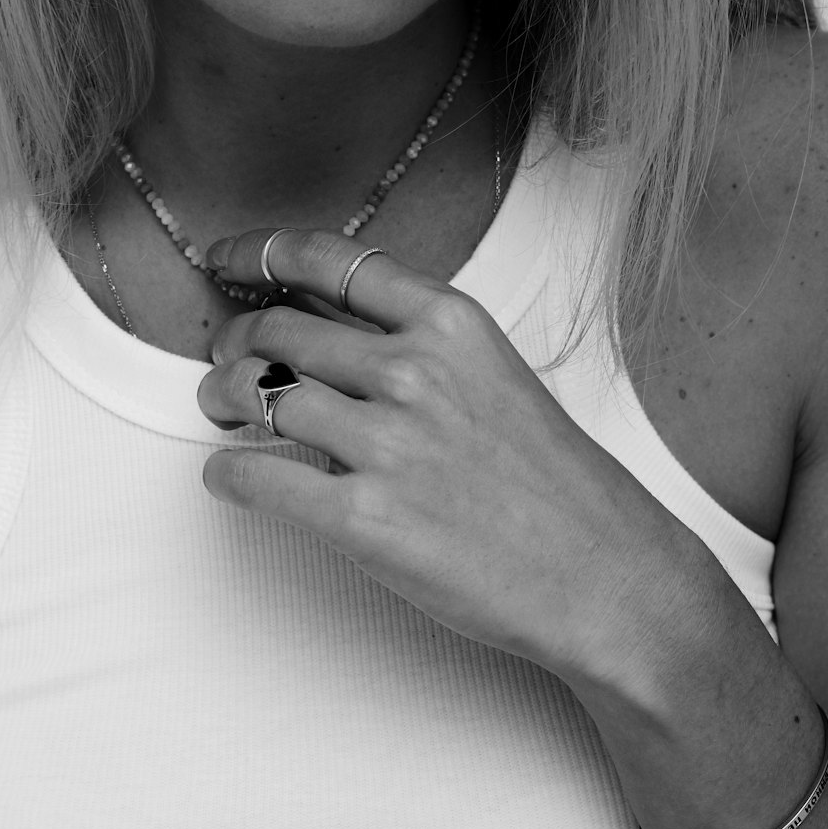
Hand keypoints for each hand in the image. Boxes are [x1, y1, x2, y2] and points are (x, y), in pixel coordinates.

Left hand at [196, 228, 701, 679]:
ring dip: (220, 400)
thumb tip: (328, 337)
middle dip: (235, 343)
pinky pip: (254, 476)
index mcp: (451, 325)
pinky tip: (230, 476)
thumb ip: (420, 349)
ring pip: (256, 394)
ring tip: (222, 413)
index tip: (225, 260)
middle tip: (225, 363)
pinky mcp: (363, 518)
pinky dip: (227, 473)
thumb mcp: (498, 379)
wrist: (606, 577)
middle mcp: (413, 371)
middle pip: (278, 329)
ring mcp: (387, 444)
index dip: (261, 251)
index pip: (332, 260)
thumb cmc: (557, 487)